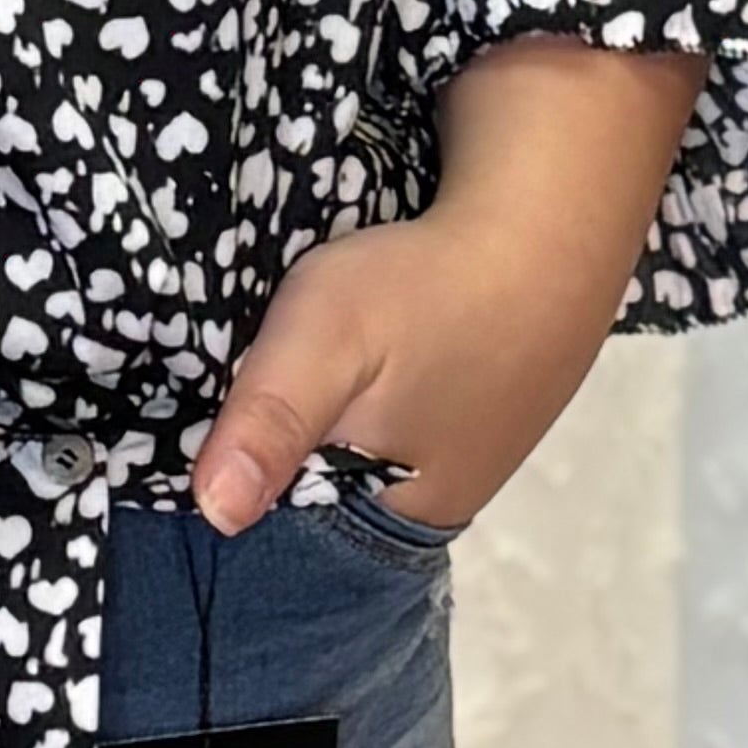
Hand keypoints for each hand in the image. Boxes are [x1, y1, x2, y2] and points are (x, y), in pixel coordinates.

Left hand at [188, 39, 702, 538]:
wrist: (545, 221)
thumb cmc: (428, 287)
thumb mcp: (323, 344)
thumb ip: (268, 425)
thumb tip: (214, 515)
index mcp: (396, 513)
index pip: (288, 526)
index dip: (243, 477)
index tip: (201, 427)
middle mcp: (437, 503)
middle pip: (325, 493)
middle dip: (284, 450)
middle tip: (243, 376)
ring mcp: (469, 453)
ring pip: (363, 453)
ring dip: (329, 419)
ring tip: (300, 364)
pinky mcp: (484, 407)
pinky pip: (401, 418)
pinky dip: (373, 392)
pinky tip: (363, 355)